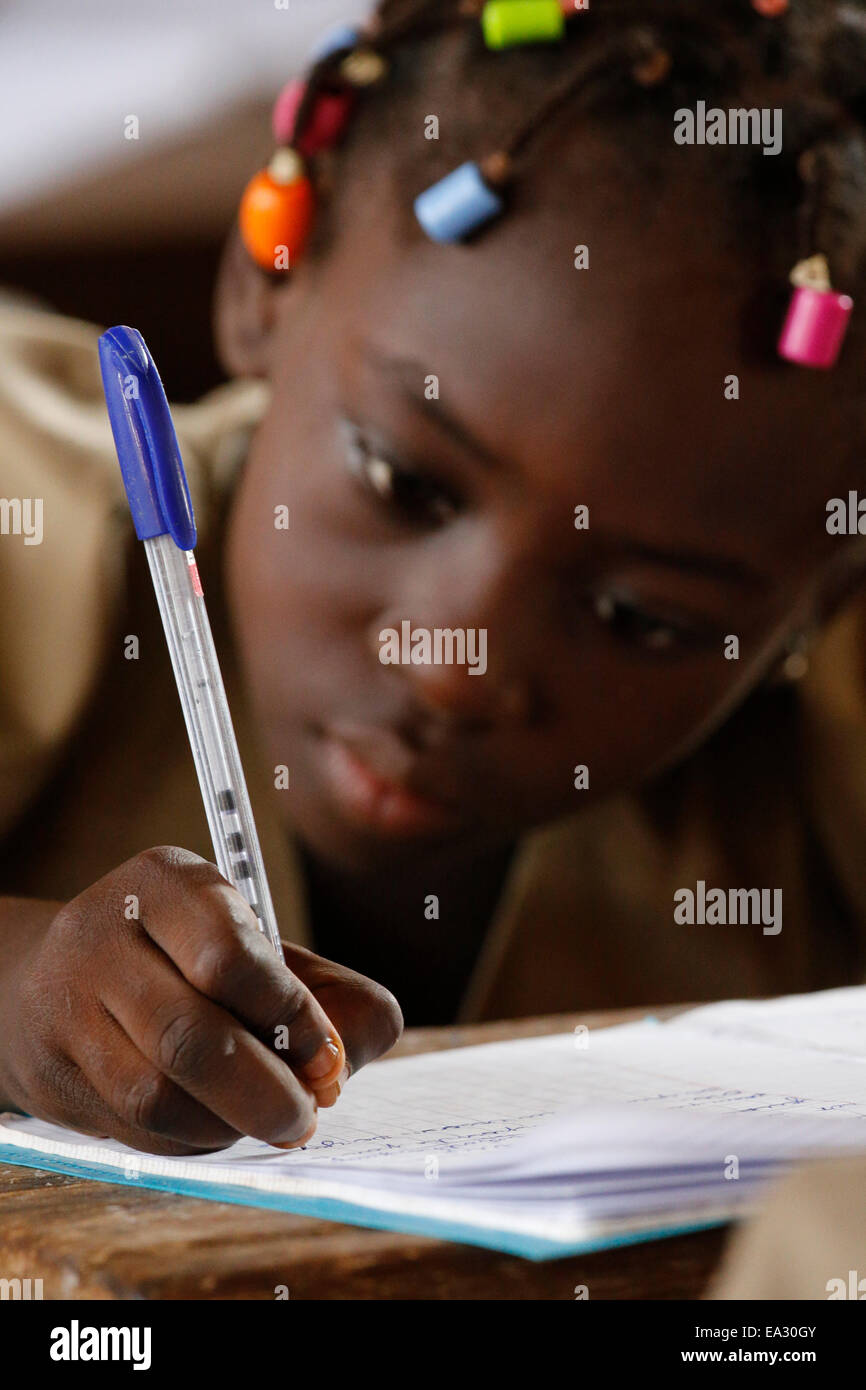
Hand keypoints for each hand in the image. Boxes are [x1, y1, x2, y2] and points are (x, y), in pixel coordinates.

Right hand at [0, 847, 401, 1155]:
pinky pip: (133, 1131)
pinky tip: (213, 1123)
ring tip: (263, 1119)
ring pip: (157, 1094)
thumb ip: (327, 995)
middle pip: (190, 1036)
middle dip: (265, 1093)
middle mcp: (102, 934)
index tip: (328, 1060)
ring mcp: (66, 1004)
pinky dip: (190, 1141)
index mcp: (167, 882)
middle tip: (304, 1117)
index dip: (290, 1017)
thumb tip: (338, 1069)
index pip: (229, 955)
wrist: (63, 979)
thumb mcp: (263, 949)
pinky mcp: (50, 1071)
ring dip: (228, 1125)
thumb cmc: (190, 963)